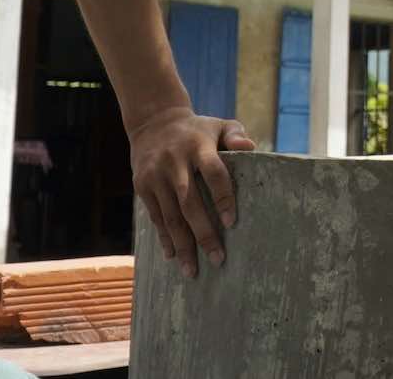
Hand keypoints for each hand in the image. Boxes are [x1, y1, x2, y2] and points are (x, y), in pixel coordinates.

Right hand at [127, 105, 255, 278]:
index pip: (213, 172)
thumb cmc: (197, 130)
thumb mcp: (218, 125)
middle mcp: (174, 161)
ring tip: (193, 271)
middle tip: (218, 259)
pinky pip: (155, 216)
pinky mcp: (142, 185)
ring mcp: (156, 175)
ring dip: (182, 244)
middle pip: (189, 202)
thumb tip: (250, 148)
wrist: (153, 122)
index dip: (223, 197)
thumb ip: (236, 134)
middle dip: (203, 233)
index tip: (232, 223)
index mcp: (198, 146)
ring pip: (170, 215)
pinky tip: (173, 257)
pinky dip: (164, 238)